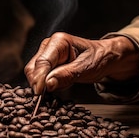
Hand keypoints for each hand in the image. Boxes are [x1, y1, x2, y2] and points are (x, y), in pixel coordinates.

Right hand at [24, 33, 138, 94]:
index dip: (39, 79)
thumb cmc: (98, 58)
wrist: (104, 57)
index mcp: (59, 41)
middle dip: (39, 83)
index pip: (43, 62)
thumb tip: (48, 84)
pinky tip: (58, 87)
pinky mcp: (47, 64)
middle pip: (34, 68)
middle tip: (50, 96)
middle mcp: (49, 45)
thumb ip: (66, 75)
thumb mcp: (86, 68)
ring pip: (34, 73)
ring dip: (43, 85)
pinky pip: (40, 77)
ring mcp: (46, 54)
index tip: (39, 93)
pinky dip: (46, 85)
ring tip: (62, 85)